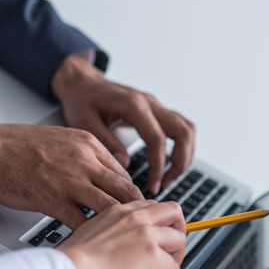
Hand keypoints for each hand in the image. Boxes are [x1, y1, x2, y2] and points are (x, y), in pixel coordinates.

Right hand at [0, 120, 142, 228]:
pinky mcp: (55, 201)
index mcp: (89, 145)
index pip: (123, 172)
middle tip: (139, 229)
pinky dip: (90, 236)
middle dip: (136, 213)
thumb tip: (97, 171)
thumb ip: (83, 155)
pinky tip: (93, 243)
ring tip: (121, 241)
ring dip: (117, 227)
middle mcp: (86, 161)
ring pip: (111, 208)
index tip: (134, 207)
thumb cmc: (17, 145)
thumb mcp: (61, 139)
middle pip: (126, 191)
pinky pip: (82, 223)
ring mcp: (72, 182)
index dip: (130, 193)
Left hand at [51, 55, 195, 196]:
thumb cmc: (81, 101)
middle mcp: (150, 102)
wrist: (82, 83)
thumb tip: (126, 164)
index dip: (158, 166)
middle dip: (180, 162)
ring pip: (187, 129)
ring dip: (185, 155)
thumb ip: (106, 142)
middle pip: (183, 132)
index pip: (157, 139)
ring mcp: (156, 105)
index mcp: (133, 105)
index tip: (153, 186)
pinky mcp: (156, 110)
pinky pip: (180, 127)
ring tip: (169, 177)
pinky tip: (168, 163)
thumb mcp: (84, 123)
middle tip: (165, 184)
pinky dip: (181, 147)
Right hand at [58, 200, 186, 268]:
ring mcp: (147, 234)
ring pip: (180, 240)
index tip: (151, 241)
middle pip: (175, 213)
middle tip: (165, 253)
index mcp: (121, 210)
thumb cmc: (75, 258)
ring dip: (171, 260)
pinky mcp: (153, 254)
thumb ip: (115, 233)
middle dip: (176, 233)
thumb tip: (126, 249)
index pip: (152, 207)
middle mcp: (137, 217)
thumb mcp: (95, 230)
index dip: (156, 225)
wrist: (70, 268)